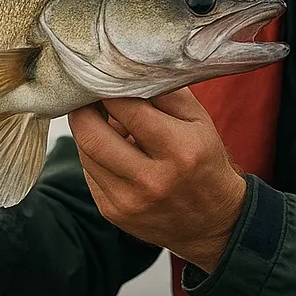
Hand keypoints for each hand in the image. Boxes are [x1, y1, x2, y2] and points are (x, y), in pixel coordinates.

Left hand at [68, 88, 245, 273]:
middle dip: (83, 109)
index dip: (108, 89)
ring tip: (98, 116)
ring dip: (87, 130)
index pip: (127, 109)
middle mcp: (151, 180)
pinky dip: (93, 154)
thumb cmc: (205, 161)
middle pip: (92, 135)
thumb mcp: (199, 121)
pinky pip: (89, 174)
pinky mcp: (113, 212)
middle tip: (86, 94)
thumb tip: (127, 72)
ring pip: (85, 154)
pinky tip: (107, 146)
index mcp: (178, 150)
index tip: (103, 76)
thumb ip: (165, 92)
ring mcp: (128, 201)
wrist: (213, 223)